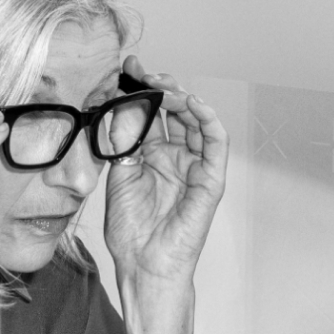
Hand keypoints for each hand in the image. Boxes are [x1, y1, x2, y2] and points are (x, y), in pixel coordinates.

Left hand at [102, 62, 227, 333]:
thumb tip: (117, 106)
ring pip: (195, 121)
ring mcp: (194, 166)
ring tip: (164, 86)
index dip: (139, 90)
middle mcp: (174, 156)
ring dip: (182, 98)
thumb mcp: (118, 176)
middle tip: (144, 72)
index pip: (149, 114)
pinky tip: (193, 104)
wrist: (144, 265)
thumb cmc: (130, 231)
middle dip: (160, 87)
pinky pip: (216, 144)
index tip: (125, 68)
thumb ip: (121, 143)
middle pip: (173, 111)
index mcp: (150, 156)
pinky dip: (208, 121)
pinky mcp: (210, 179)